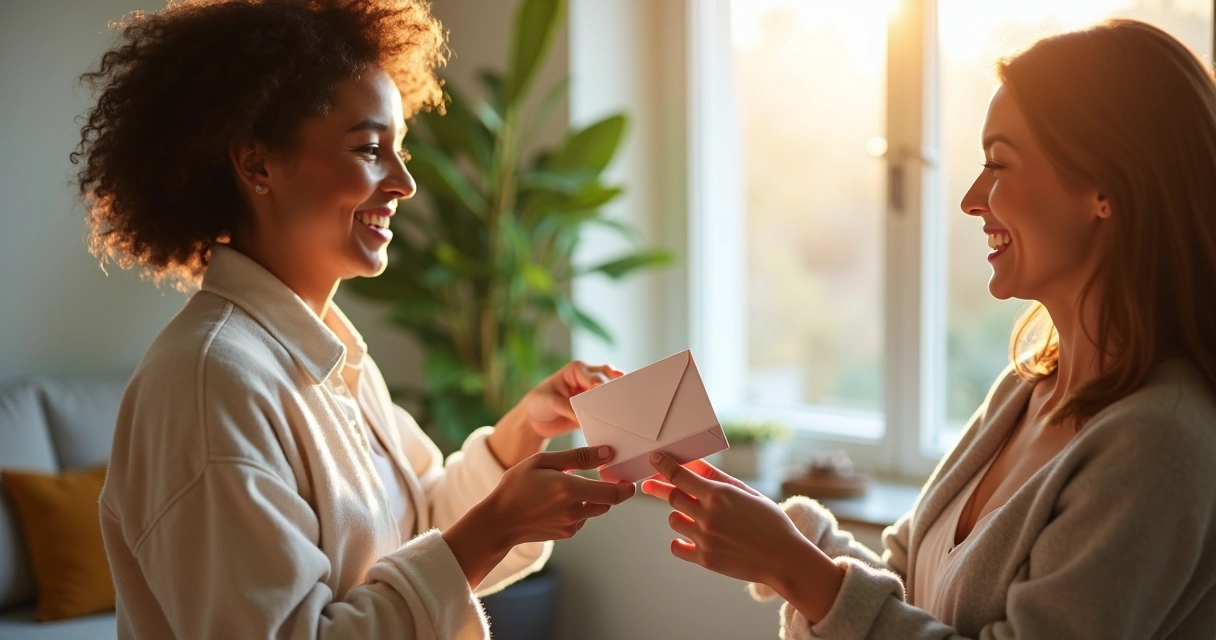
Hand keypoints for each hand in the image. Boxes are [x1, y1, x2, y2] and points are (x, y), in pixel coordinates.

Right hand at [444, 445, 634, 587]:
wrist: (499, 521)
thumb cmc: (517, 485)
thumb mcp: (543, 461)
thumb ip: (578, 457)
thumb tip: (608, 453)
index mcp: (569, 490)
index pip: (613, 493)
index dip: (627, 487)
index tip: (629, 478)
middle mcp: (574, 511)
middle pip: (608, 502)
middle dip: (609, 490)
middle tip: (601, 476)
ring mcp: (571, 525)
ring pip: (595, 510)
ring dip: (592, 499)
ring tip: (569, 486)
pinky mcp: (566, 534)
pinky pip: (582, 518)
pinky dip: (578, 508)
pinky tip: (558, 501)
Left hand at [518, 360, 623, 437]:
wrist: (533, 420)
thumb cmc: (539, 402)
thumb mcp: (552, 402)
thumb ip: (570, 408)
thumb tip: (586, 419)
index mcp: (577, 370)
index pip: (593, 376)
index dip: (599, 384)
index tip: (603, 391)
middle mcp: (587, 380)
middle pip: (607, 382)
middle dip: (613, 389)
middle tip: (620, 398)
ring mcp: (591, 395)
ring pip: (609, 396)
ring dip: (615, 402)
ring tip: (622, 411)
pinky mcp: (592, 411)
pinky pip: (604, 413)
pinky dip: (610, 417)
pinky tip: (616, 423)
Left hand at [644, 453, 844, 622]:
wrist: (784, 558)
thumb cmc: (770, 521)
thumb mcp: (746, 493)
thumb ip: (718, 477)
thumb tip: (695, 463)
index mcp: (719, 495)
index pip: (681, 476)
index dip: (664, 466)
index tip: (655, 460)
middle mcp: (708, 516)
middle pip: (672, 497)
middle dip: (660, 488)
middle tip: (651, 485)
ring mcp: (705, 539)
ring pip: (674, 521)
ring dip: (679, 515)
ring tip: (692, 516)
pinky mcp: (705, 559)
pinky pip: (677, 547)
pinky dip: (679, 542)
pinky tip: (686, 538)